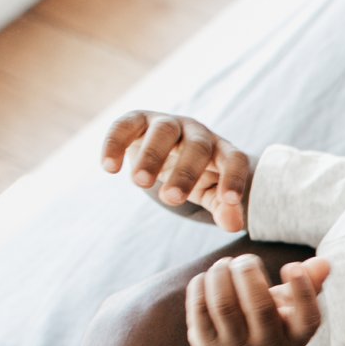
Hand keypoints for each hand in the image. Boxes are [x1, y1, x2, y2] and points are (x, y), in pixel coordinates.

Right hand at [104, 110, 254, 232]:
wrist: (165, 148)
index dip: (235, 178)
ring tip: (140, 183)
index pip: (235, 160)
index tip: (228, 200)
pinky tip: (109, 168)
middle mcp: (197, 132)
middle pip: (198, 146)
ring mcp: (168, 123)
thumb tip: (234, 226)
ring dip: (152, 157)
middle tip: (172, 199)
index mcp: (221, 150)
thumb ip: (223, 208)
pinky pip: (126, 125)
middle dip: (186, 173)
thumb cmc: (194, 176)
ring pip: (164, 132)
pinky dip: (115, 144)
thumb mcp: (210, 193)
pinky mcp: (138, 119)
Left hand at [187, 254, 329, 345]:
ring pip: (224, 306)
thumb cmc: (277, 323)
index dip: (302, 290)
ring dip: (221, 275)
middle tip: (246, 260)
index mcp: (297, 337)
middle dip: (248, 273)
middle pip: (259, 307)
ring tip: (225, 264)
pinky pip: (199, 310)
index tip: (292, 266)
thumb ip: (309, 283)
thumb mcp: (295, 307)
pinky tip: (208, 277)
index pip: (307, 317)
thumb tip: (323, 263)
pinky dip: (201, 286)